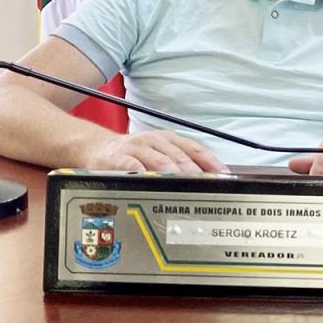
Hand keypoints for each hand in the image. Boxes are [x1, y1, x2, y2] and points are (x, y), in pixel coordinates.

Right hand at [88, 130, 228, 172]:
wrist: (98, 148)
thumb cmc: (134, 154)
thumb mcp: (160, 152)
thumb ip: (180, 163)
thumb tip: (207, 177)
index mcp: (169, 139)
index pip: (195, 149)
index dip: (211, 162)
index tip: (224, 175)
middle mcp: (156, 140)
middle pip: (180, 156)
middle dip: (196, 171)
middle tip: (207, 183)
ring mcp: (137, 147)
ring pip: (160, 160)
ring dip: (175, 172)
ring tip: (186, 183)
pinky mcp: (118, 157)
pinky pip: (133, 165)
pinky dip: (144, 172)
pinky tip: (152, 180)